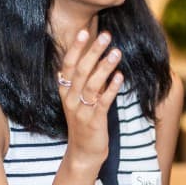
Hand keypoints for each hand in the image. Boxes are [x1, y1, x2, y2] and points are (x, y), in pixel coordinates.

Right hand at [57, 28, 123, 165]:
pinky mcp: (94, 122)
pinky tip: (120, 77)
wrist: (83, 153)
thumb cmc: (83, 122)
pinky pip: (102, 102)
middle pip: (81, 71)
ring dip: (105, 67)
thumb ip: (81, 80)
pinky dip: (111, 89)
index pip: (68, 65)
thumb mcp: (77, 100)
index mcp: (65, 92)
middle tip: (106, 35)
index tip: (83, 31)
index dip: (75, 48)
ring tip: (117, 52)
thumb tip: (85, 56)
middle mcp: (71, 99)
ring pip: (92, 85)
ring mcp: (81, 111)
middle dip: (94, 52)